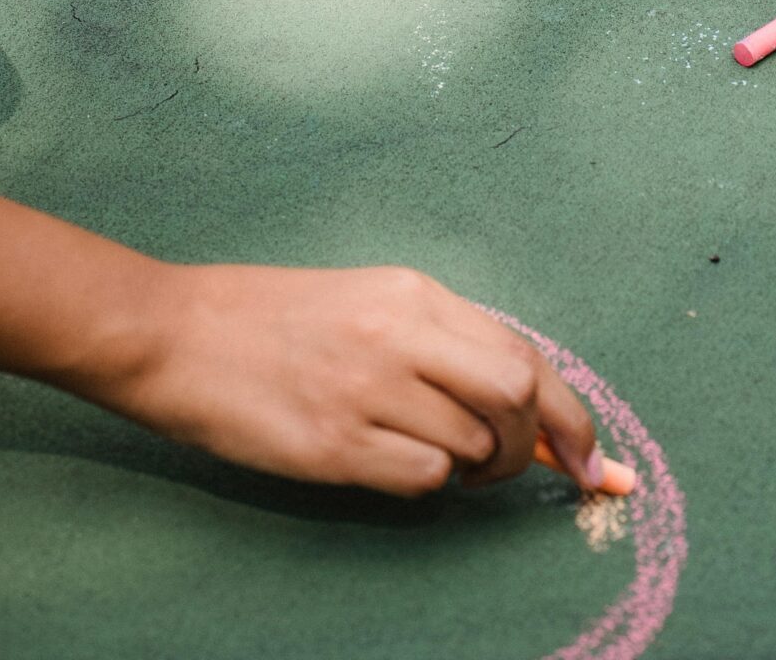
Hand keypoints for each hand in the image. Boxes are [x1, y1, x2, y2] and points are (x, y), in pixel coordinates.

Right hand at [84, 262, 602, 497]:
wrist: (179, 332)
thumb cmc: (278, 318)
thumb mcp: (370, 301)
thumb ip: (442, 341)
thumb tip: (524, 402)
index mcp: (414, 293)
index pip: (526, 355)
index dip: (572, 415)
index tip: (596, 464)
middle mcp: (399, 335)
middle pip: (516, 397)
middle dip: (532, 445)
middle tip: (511, 466)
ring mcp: (366, 391)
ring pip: (471, 448)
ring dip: (468, 466)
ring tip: (424, 445)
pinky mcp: (333, 445)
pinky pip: (420, 479)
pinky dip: (421, 482)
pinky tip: (384, 459)